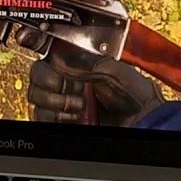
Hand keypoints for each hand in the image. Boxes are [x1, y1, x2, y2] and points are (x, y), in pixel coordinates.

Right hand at [19, 28, 164, 127]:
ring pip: (36, 99)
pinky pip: (42, 117)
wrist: (144, 121)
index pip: (47, 60)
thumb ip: (85, 62)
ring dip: (55, 103)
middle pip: (37, 79)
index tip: (55, 68)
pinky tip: (75, 117)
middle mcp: (68, 84)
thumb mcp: (115, 70)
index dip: (47, 64)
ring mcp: (64, 104)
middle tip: (70, 89)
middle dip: (50, 84)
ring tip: (79, 107)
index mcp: (79, 66)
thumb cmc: (137, 96)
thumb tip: (59, 58)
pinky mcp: (62, 122)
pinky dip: (55, 117)